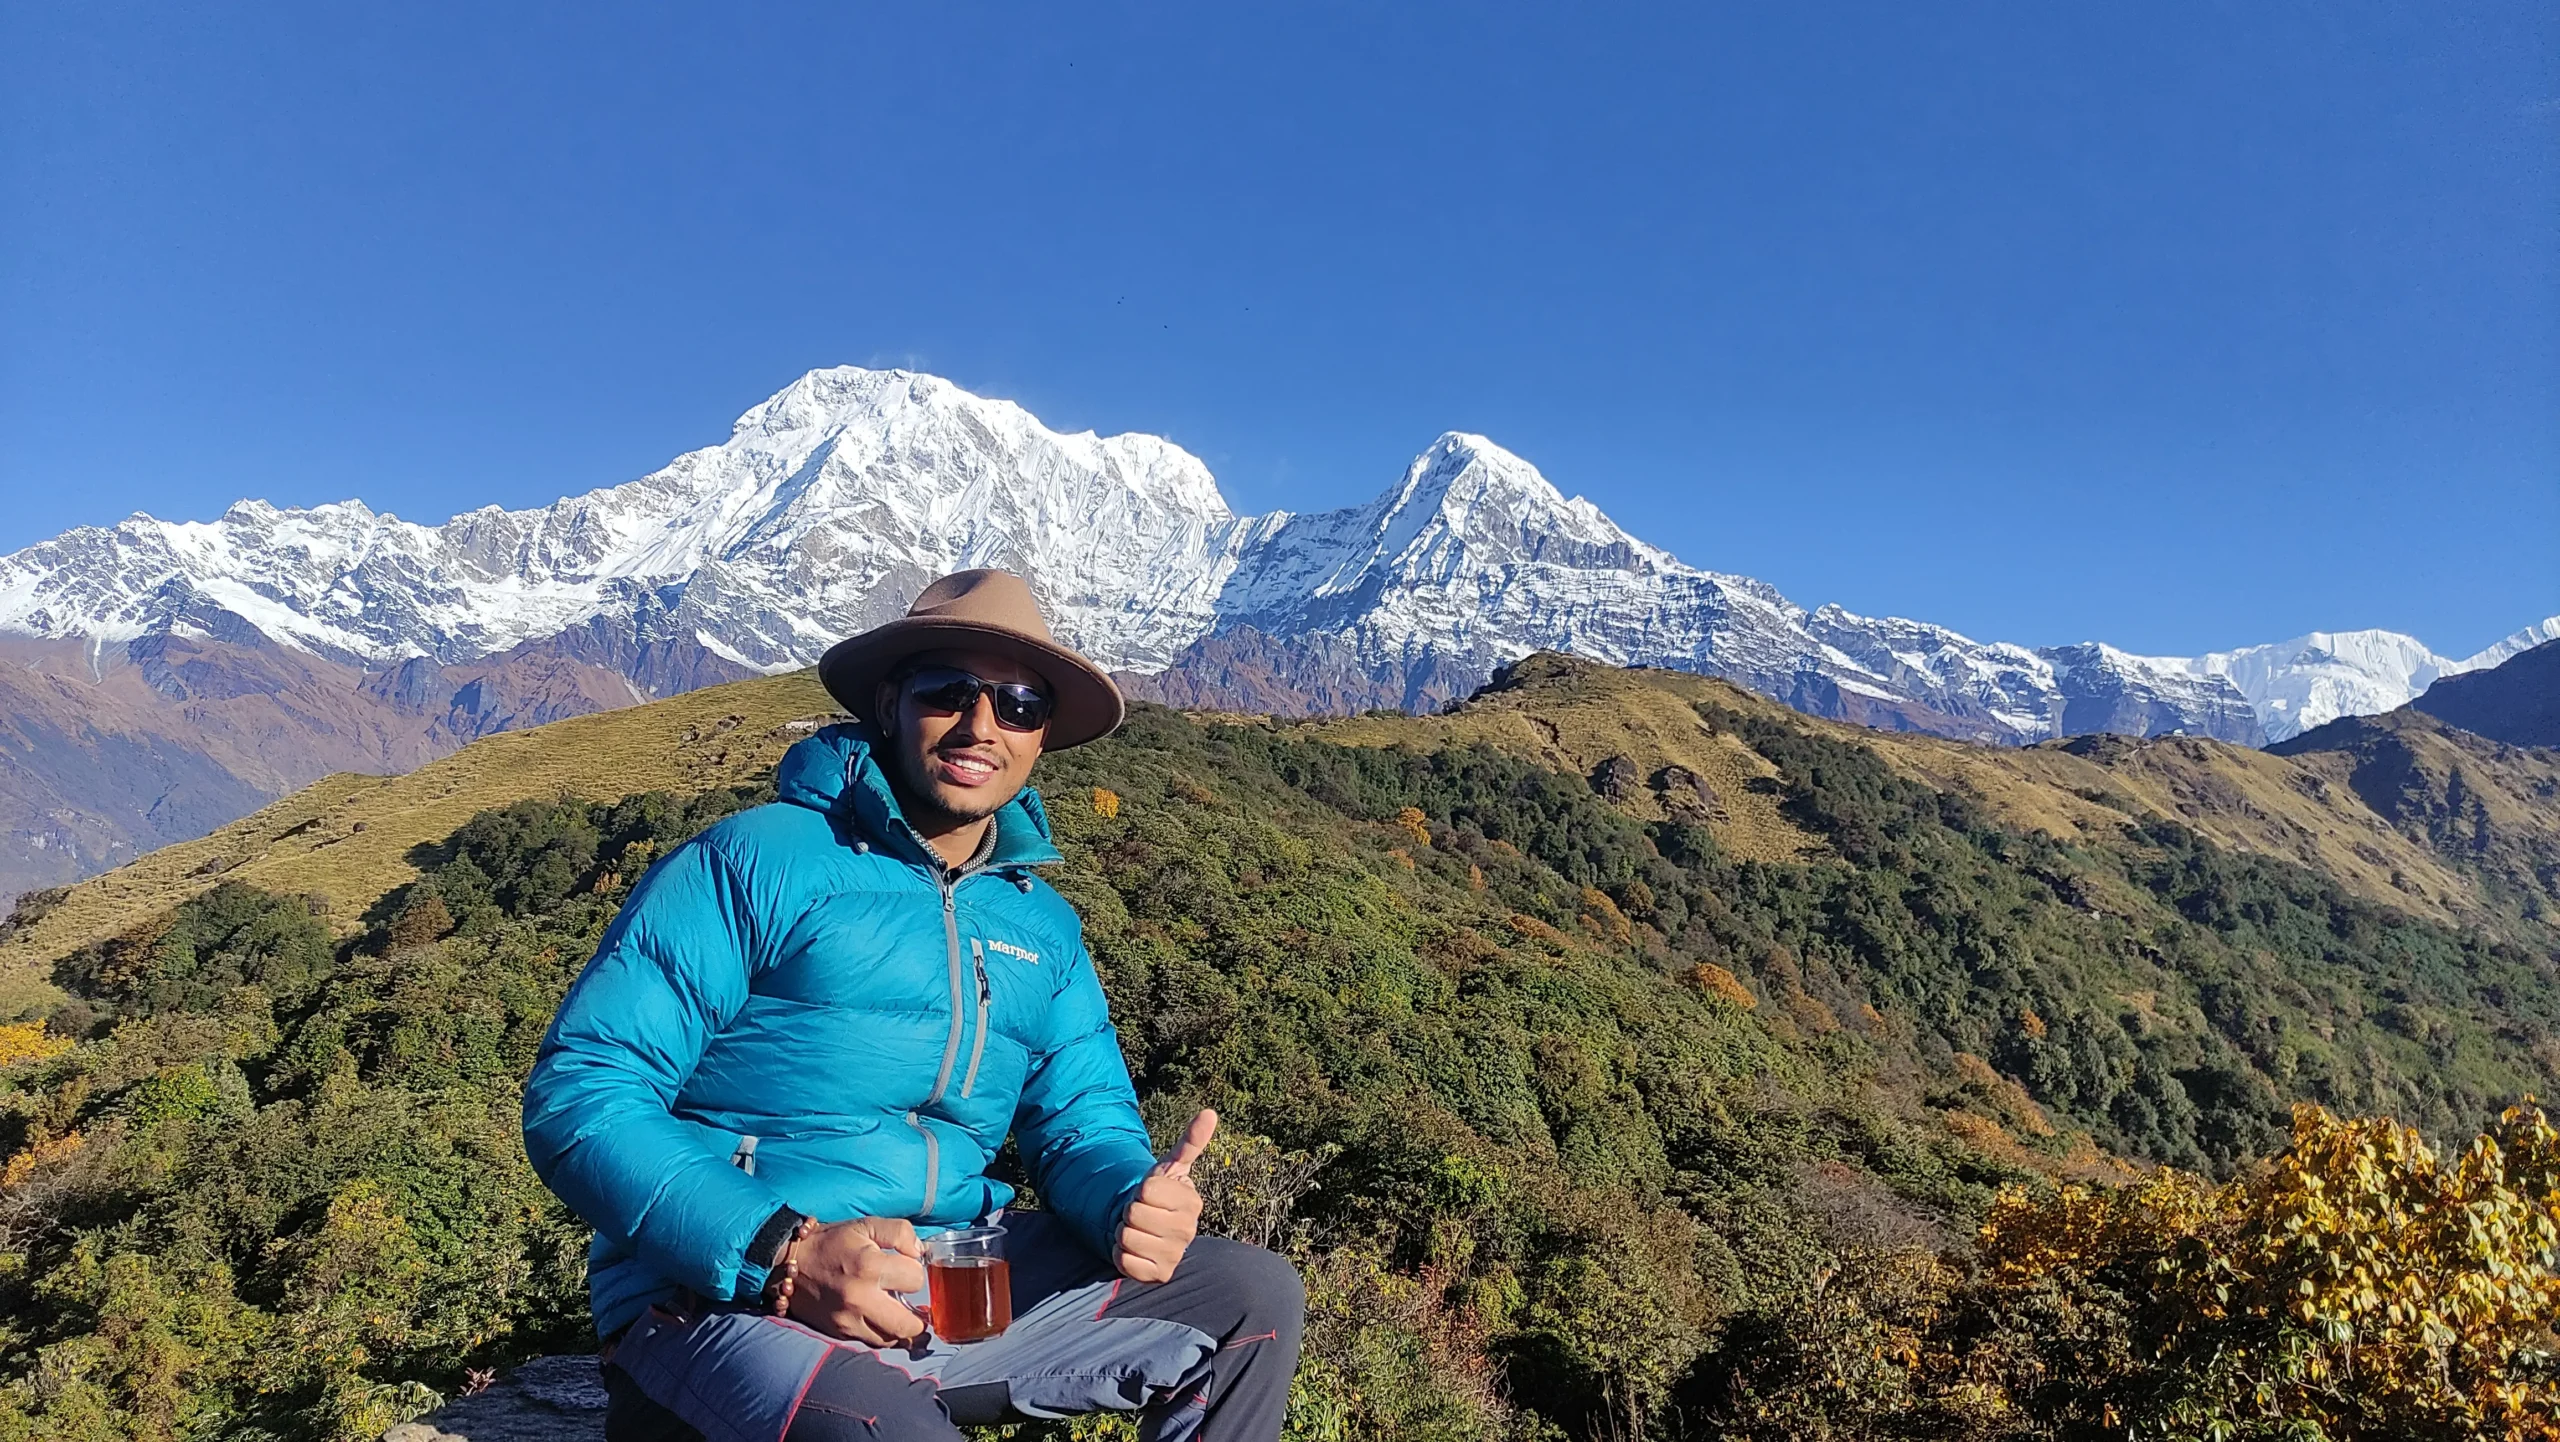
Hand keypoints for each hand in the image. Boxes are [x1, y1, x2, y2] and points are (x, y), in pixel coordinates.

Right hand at [786, 1216, 927, 1343]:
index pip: (916, 1280)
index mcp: (870, 1266)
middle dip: (919, 1316)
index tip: (907, 1267)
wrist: (787, 1263)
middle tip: (917, 1307)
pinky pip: (871, 1342)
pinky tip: (882, 1320)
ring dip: (900, 1328)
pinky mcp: (839, 1332)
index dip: (916, 1271)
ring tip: (901, 1314)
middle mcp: (861, 1298)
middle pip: (908, 1325)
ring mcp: (848, 1320)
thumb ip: (899, 1232)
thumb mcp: (865, 1225)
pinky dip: (882, 1333)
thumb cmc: (830, 1242)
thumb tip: (919, 1252)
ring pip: (891, 1339)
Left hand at [1116, 1109, 1216, 1282]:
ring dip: (1123, 1233)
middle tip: (1142, 1213)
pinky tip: (1136, 1250)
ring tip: (1139, 1229)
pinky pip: (1125, 1262)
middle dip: (1130, 1211)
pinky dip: (1122, 1255)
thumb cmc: (1159, 1194)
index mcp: (1192, 1201)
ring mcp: (1175, 1255)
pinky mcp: (1160, 1275)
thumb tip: (1210, 1113)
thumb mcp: (1171, 1165)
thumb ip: (1190, 1141)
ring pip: (1127, 1238)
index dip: (1140, 1189)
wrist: (1149, 1227)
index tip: (1149, 1194)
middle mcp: (1188, 1230)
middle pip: (1134, 1214)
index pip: (1147, 1189)